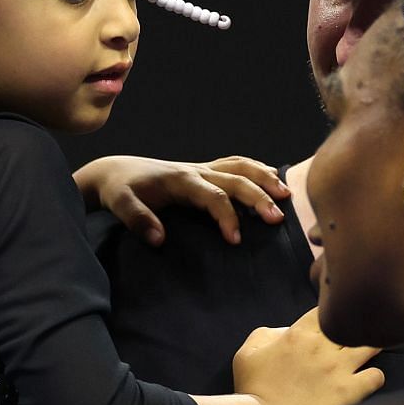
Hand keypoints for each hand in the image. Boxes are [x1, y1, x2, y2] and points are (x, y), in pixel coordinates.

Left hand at [73, 155, 288, 245]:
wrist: (117, 171)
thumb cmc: (121, 190)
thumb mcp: (120, 205)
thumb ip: (138, 220)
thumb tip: (159, 239)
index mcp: (181, 179)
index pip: (213, 195)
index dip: (227, 216)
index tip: (236, 239)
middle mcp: (197, 170)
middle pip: (236, 178)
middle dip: (258, 197)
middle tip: (277, 219)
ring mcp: (203, 168)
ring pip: (242, 166)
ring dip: (265, 178)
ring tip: (286, 195)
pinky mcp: (205, 170)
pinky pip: (237, 164)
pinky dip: (257, 169)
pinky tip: (273, 179)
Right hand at [233, 307, 383, 404]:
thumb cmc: (252, 389)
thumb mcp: (246, 353)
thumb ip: (266, 334)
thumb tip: (286, 332)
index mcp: (298, 334)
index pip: (325, 311)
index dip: (330, 315)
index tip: (331, 323)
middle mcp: (323, 347)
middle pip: (352, 325)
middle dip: (355, 328)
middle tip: (357, 336)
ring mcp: (339, 369)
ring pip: (370, 346)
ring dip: (371, 347)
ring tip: (370, 352)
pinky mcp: (349, 391)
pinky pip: (376, 377)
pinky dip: (374, 377)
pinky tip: (367, 380)